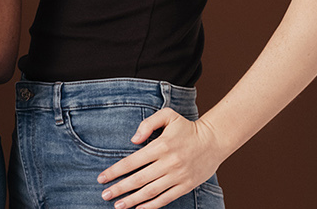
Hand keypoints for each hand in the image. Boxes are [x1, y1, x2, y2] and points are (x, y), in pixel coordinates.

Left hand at [97, 108, 229, 208]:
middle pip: (138, 179)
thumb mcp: (168, 115)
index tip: (101, 178)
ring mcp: (178, 175)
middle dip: (119, 188)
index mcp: (161, 146)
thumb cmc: (187, 128)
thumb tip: (133, 140)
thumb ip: (147, 124)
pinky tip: (139, 208)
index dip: (115, 171)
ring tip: (118, 205)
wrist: (215, 140)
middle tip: (104, 195)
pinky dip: (152, 205)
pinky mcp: (186, 185)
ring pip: (151, 191)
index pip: (132, 162)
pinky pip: (166, 198)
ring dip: (132, 200)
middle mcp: (168, 163)